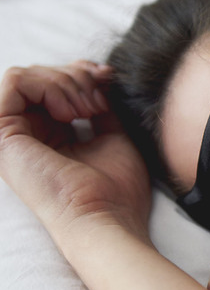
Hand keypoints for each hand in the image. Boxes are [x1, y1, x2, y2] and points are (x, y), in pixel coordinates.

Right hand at [0, 61, 151, 248]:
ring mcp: (12, 136)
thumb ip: (102, 108)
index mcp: (50, 136)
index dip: (83, 72)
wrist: (108, 217)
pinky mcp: (3, 136)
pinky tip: (72, 112)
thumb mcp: (113, 136)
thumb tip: (102, 77)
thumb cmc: (117, 189)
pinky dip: (49, 86)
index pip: (55, 85)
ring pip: (28, 75)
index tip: (110, 79)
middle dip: (77, 76)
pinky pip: (16, 81)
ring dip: (66, 82)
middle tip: (101, 100)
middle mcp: (27, 135)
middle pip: (41, 76)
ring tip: (90, 109)